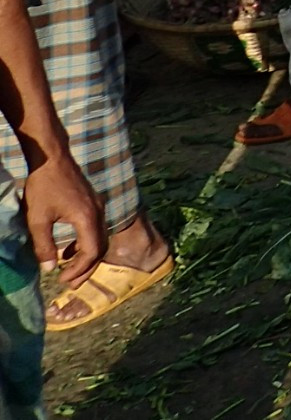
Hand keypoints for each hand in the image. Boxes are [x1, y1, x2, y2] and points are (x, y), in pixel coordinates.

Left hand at [25, 151, 102, 285]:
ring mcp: (99, 206)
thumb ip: (44, 245)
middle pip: (101, 247)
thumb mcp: (38, 219)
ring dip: (86, 256)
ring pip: (100, 238)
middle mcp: (99, 213)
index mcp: (88, 217)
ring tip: (68, 269)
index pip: (92, 251)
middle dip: (86, 268)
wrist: (52, 158)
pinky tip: (68, 249)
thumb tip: (49, 268)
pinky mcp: (94, 202)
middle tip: (70, 283)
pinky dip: (85, 243)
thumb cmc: (43, 187)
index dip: (79, 269)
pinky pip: (96, 229)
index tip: (62, 279)